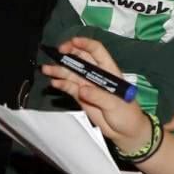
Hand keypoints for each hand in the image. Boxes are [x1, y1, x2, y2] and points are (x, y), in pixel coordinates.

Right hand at [36, 36, 152, 149]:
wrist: (125, 132)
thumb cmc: (127, 114)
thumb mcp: (115, 104)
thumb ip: (99, 96)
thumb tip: (82, 89)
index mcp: (108, 70)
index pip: (97, 51)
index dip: (85, 44)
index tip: (73, 42)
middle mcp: (96, 75)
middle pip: (80, 58)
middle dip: (68, 53)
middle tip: (56, 53)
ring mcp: (87, 85)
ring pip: (71, 73)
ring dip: (59, 69)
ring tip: (46, 69)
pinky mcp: (80, 97)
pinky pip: (69, 87)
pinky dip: (61, 84)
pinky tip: (54, 82)